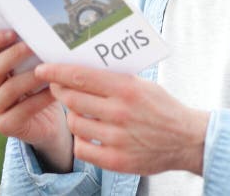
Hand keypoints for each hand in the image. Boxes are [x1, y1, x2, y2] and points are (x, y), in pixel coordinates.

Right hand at [0, 30, 71, 171]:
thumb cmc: (41, 87)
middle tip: (34, 46)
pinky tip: (56, 90)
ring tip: (50, 70)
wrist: (49, 123)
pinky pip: (23, 110)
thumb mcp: (33, 66)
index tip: (13, 32)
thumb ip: (31, 51)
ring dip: (31, 77)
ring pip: (9, 89)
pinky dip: (41, 99)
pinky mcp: (5, 126)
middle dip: (14, 55)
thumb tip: (45, 27)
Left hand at [35, 63, 208, 175]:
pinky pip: (82, 148)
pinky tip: (90, 134)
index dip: (56, 72)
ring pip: (74, 124)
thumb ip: (112, 78)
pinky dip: (81, 141)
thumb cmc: (162, 107)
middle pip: (72, 99)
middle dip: (60, 92)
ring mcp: (117, 138)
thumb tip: (78, 69)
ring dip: (73, 117)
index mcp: (126, 88)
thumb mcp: (141, 85)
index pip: (80, 76)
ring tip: (82, 113)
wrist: (187, 140)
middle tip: (59, 89)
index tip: (42, 70)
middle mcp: (120, 112)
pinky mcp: (116, 161)